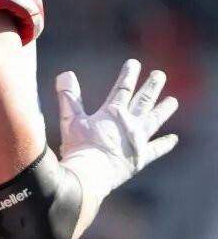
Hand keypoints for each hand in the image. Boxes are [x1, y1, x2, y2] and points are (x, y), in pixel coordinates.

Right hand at [55, 60, 177, 194]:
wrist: (90, 174)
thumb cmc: (78, 148)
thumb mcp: (70, 120)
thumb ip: (69, 97)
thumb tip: (65, 74)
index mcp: (113, 113)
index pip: (123, 88)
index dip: (129, 75)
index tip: (134, 64)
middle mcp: (130, 123)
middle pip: (144, 100)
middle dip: (152, 86)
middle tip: (159, 75)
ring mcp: (138, 140)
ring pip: (155, 119)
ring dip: (164, 109)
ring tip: (173, 101)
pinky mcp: (141, 157)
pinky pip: (157, 149)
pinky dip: (165, 144)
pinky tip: (174, 139)